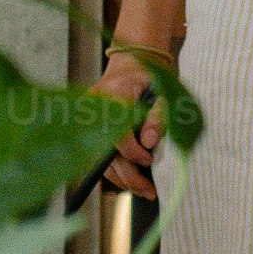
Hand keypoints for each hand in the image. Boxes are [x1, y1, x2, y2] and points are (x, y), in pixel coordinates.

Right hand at [94, 43, 168, 199]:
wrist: (133, 63)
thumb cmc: (151, 77)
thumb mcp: (162, 92)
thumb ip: (157, 116)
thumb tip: (150, 143)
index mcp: (113, 95)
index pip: (116, 132)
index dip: (132, 151)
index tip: (149, 160)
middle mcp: (95, 109)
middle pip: (106, 152)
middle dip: (129, 175)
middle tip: (150, 191)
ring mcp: (90, 121)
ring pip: (102, 159)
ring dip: (123, 178)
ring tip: (145, 191)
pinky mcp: (92, 131)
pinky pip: (101, 157)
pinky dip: (117, 172)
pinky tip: (133, 182)